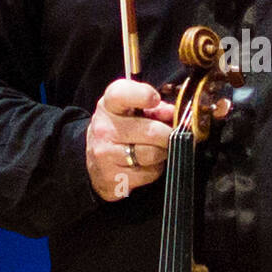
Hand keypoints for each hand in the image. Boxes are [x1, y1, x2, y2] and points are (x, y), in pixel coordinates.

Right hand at [86, 79, 173, 201]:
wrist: (97, 163)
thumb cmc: (122, 130)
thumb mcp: (135, 112)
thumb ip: (157, 109)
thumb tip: (174, 114)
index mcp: (109, 105)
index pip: (122, 94)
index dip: (143, 95)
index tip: (154, 100)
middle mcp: (103, 128)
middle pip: (152, 131)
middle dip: (168, 134)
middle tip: (169, 135)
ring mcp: (105, 154)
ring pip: (153, 153)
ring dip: (162, 152)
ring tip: (157, 149)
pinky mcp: (112, 177)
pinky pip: (149, 173)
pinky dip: (154, 169)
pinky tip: (146, 164)